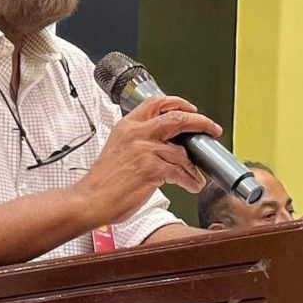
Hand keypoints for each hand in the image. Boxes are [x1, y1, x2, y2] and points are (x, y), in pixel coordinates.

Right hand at [74, 96, 221, 224]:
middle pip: (176, 118)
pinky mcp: (151, 169)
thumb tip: (166, 145)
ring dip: (193, 166)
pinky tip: (191, 185)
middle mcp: (136, 133)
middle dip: (200, 122)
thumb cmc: (104, 180)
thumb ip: (140, 141)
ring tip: (195, 175)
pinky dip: (190, 180)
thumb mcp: (119, 148)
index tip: (191, 110)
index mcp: (127, 126)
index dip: (178, 103)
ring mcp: (144, 150)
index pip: (156, 103)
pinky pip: (180, 172)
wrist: (91, 199)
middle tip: (211, 128)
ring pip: (181, 152)